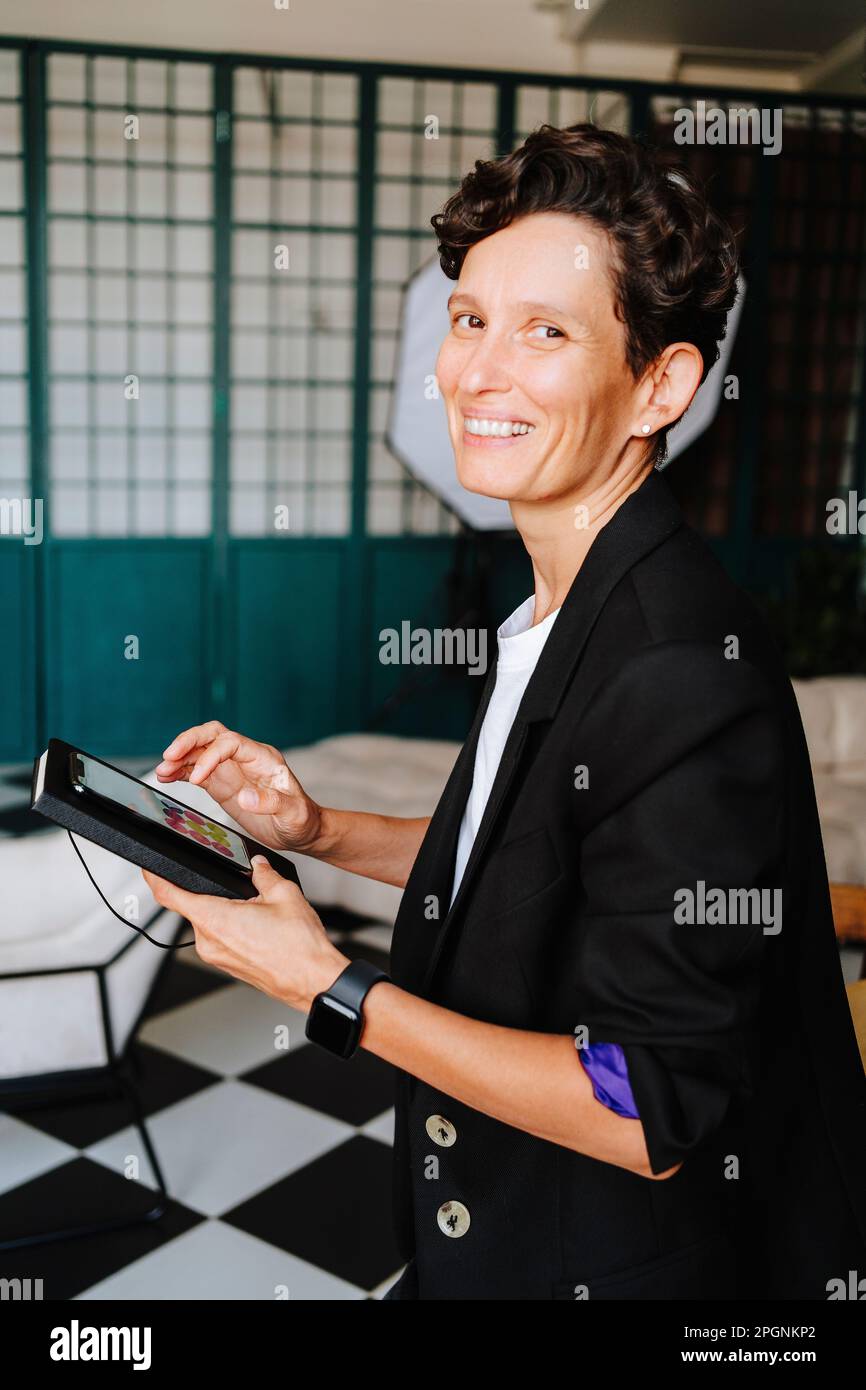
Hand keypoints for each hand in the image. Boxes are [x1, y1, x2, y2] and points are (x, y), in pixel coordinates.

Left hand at [142, 857, 348, 1011]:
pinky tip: (258, 927)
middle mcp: (209, 942)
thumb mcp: (284, 894)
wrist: (313, 981)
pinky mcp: (226, 966)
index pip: (170, 896)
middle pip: (194, 907)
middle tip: (240, 888)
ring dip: (226, 911)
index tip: (148, 867)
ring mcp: (216, 957)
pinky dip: (233, 927)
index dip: (154, 878)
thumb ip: (263, 874)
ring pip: (209, 923)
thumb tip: (256, 865)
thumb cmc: (299, 947)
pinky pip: (219, 938)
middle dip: (213, 893)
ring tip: (258, 911)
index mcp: (216, 920)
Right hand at [155, 721, 321, 852]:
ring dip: (180, 758)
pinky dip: (180, 772)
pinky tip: (167, 777)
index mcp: (264, 758)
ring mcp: (231, 770)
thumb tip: (246, 797)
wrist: (301, 830)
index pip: (231, 743)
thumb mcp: (294, 814)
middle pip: (212, 735)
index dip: (211, 756)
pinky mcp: (221, 784)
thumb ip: (272, 803)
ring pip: (200, 751)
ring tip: (162, 771)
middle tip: (169, 756)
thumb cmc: (301, 819)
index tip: (200, 778)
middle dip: (189, 742)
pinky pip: (196, 771)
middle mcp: (245, 758)